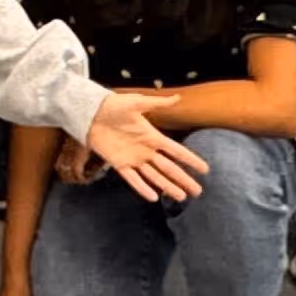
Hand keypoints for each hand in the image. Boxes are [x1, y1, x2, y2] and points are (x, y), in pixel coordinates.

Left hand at [81, 93, 203, 203]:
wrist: (90, 113)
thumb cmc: (113, 105)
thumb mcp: (136, 102)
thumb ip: (157, 103)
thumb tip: (177, 98)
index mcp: (153, 136)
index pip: (176, 151)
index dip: (190, 159)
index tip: (205, 169)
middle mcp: (146, 150)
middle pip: (169, 168)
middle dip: (183, 179)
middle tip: (197, 192)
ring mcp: (133, 159)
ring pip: (154, 176)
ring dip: (167, 186)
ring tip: (181, 197)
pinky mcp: (118, 164)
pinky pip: (133, 179)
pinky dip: (142, 188)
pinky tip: (153, 198)